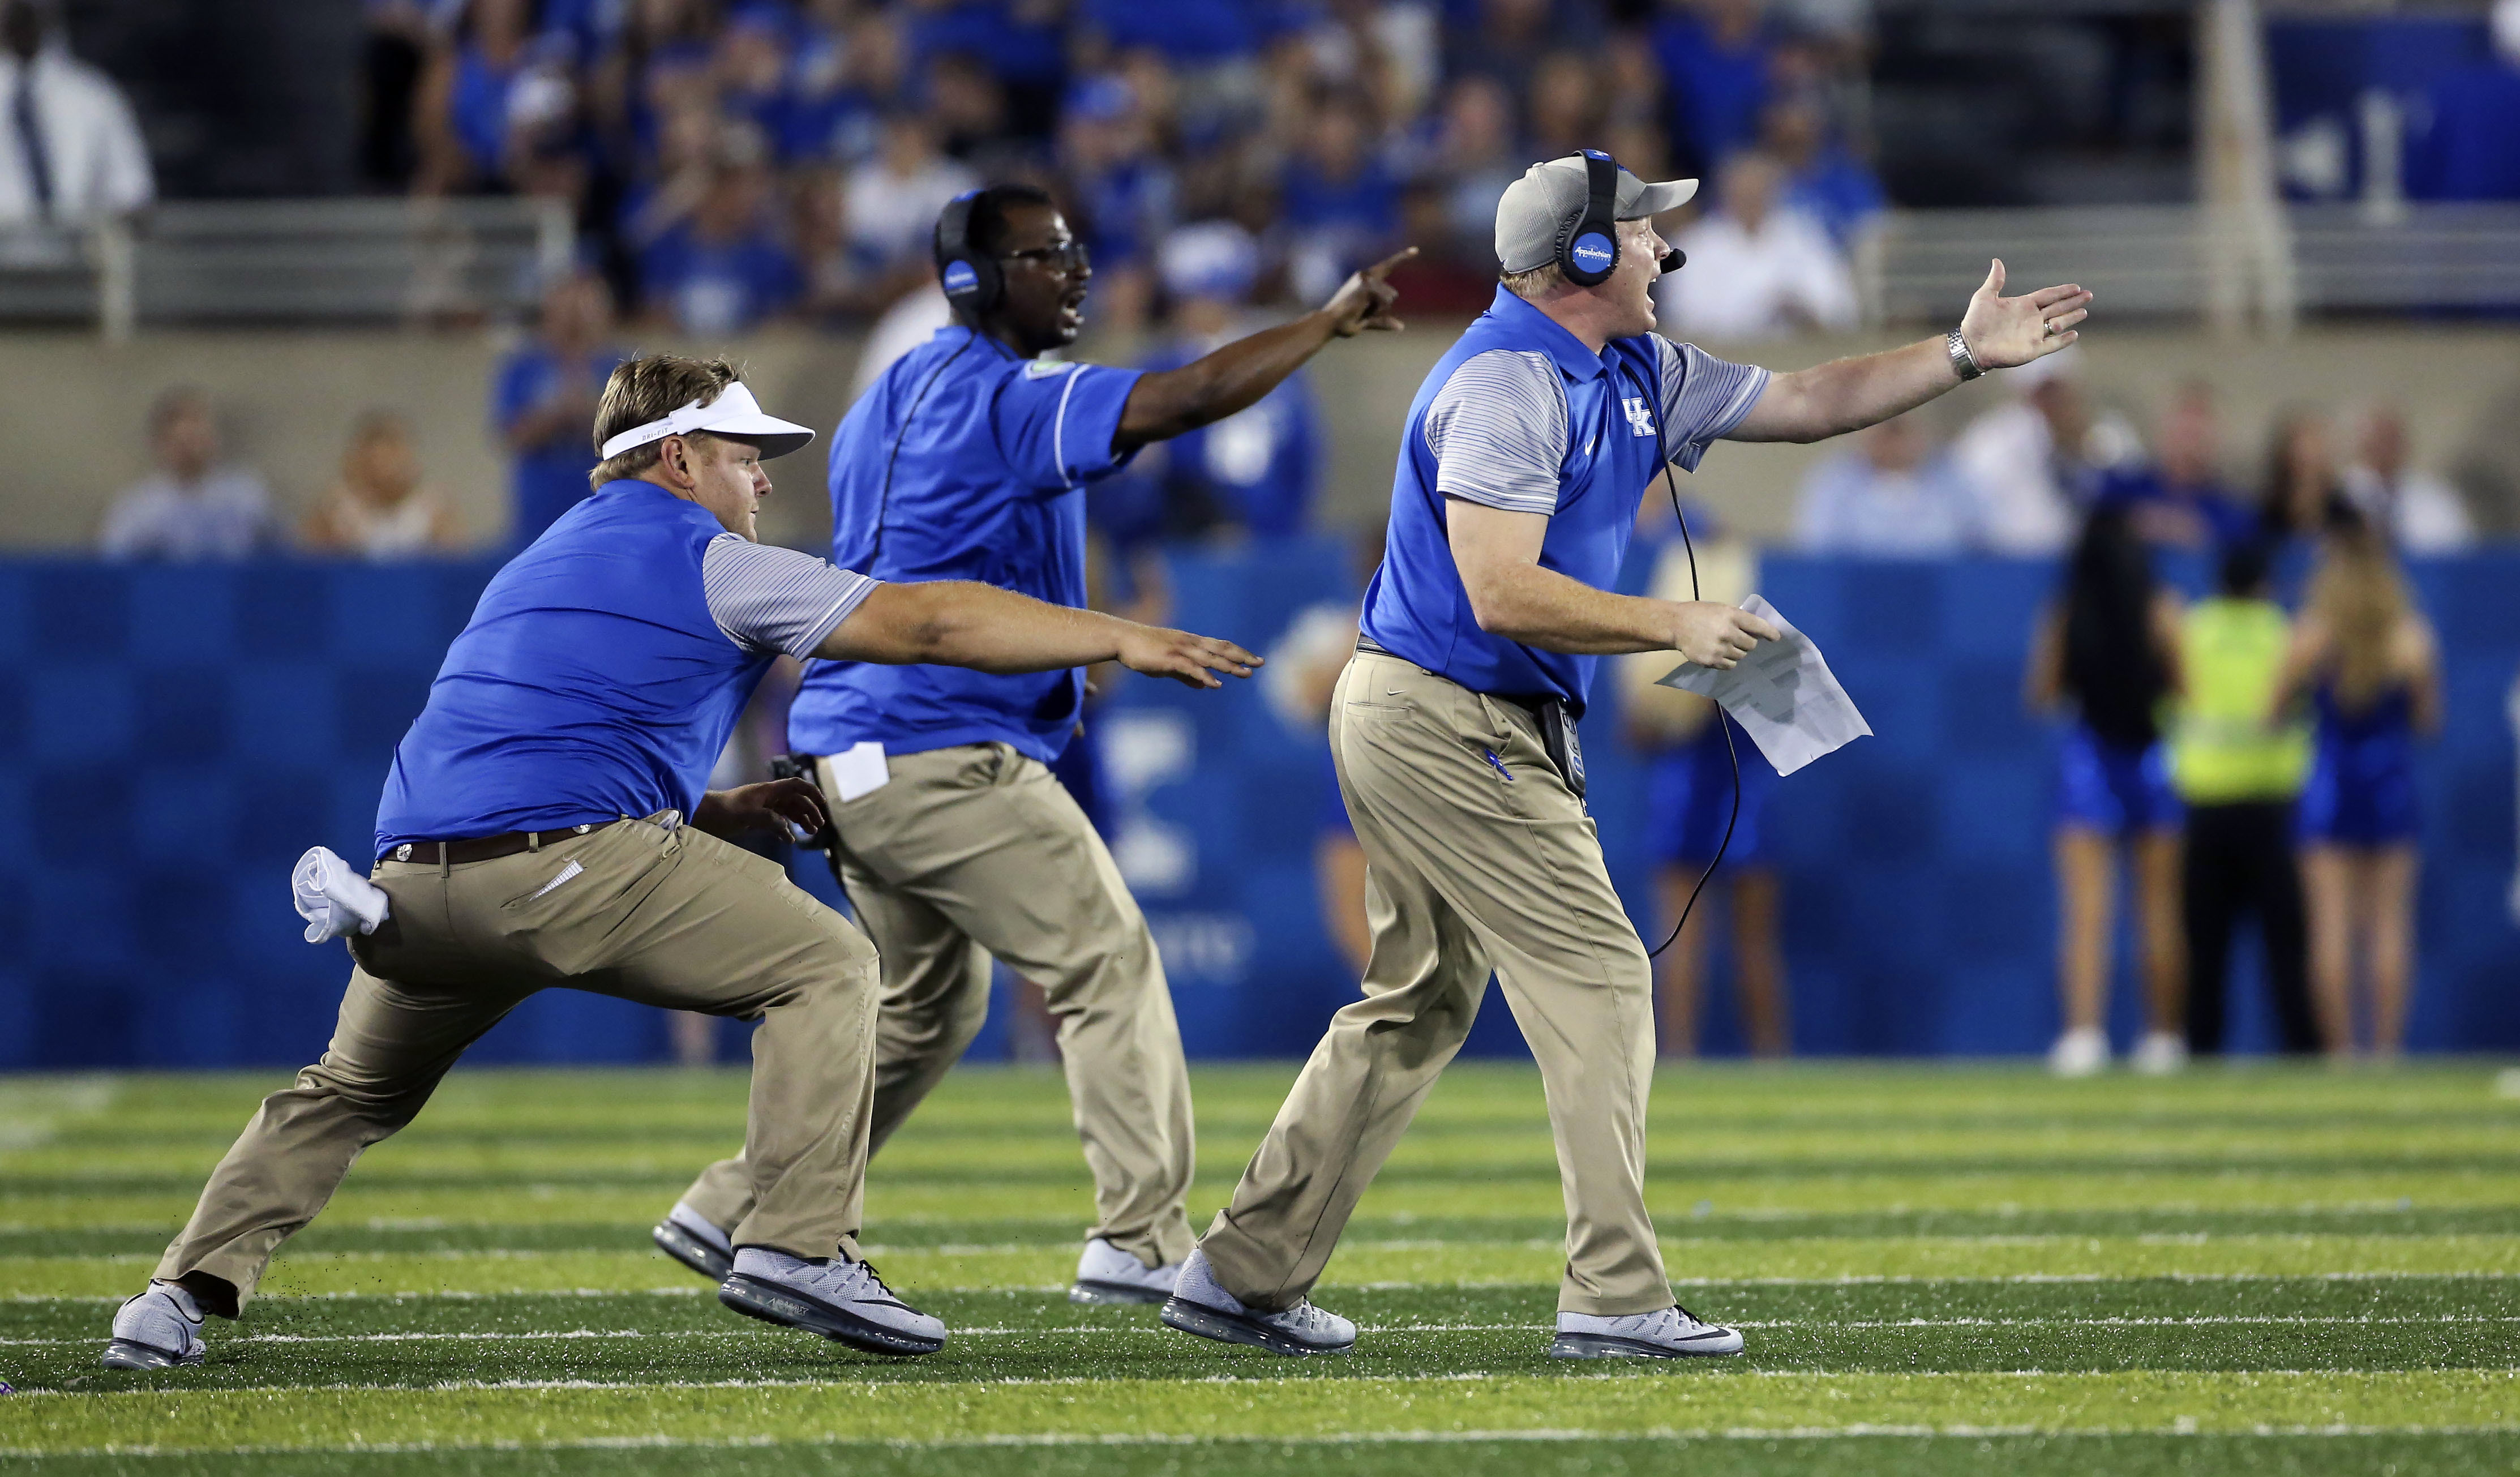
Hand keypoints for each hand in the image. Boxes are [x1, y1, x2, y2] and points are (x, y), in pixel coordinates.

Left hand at [693, 777, 829, 841]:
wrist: (705, 816)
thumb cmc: (725, 811)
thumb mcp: (748, 815)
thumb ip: (770, 820)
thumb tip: (787, 830)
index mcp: (768, 791)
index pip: (795, 785)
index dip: (811, 791)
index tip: (822, 803)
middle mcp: (769, 798)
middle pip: (796, 800)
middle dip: (809, 812)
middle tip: (818, 827)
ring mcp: (763, 808)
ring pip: (788, 812)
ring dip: (800, 821)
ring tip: (810, 833)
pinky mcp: (757, 819)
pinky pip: (777, 823)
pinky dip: (785, 830)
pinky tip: (790, 840)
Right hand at [1115, 625, 1263, 688]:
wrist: (1122, 640)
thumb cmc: (1144, 651)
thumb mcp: (1170, 665)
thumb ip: (1187, 676)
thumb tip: (1204, 687)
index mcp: (1191, 642)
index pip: (1221, 645)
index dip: (1239, 652)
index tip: (1255, 659)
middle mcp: (1190, 643)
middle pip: (1222, 649)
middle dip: (1242, 656)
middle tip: (1261, 663)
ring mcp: (1180, 650)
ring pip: (1211, 658)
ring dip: (1229, 666)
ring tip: (1246, 674)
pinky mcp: (1170, 659)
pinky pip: (1191, 668)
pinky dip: (1205, 676)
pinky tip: (1216, 685)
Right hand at [1322, 248, 1412, 337]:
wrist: (1330, 324)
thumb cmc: (1344, 322)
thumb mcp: (1367, 321)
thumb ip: (1382, 322)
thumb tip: (1401, 327)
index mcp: (1366, 280)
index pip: (1387, 266)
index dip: (1403, 257)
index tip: (1416, 250)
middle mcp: (1365, 275)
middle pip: (1392, 295)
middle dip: (1382, 309)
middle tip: (1361, 312)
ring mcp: (1365, 279)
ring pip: (1390, 299)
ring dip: (1378, 310)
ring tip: (1360, 311)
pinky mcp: (1365, 286)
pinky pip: (1385, 301)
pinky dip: (1377, 309)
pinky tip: (1362, 309)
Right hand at [1670, 601, 1780, 669]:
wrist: (1675, 625)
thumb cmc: (1700, 613)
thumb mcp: (1721, 609)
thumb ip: (1738, 618)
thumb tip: (1758, 631)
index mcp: (1732, 616)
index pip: (1758, 626)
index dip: (1770, 633)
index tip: (1776, 638)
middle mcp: (1728, 632)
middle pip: (1751, 645)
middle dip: (1748, 643)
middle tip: (1740, 640)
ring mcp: (1720, 648)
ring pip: (1741, 656)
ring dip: (1737, 652)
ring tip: (1726, 646)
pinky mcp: (1712, 661)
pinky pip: (1730, 665)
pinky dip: (1728, 661)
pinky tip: (1719, 653)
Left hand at [1958, 259, 2091, 369]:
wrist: (1970, 345)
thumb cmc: (1975, 321)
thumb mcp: (1984, 297)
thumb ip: (1995, 281)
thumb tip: (1996, 261)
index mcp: (2024, 305)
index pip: (2048, 296)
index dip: (2062, 291)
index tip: (2076, 287)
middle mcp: (2032, 319)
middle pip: (2058, 308)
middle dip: (2073, 302)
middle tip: (2089, 295)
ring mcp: (2033, 334)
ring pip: (2058, 324)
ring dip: (2071, 318)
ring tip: (2084, 312)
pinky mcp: (2032, 350)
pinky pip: (2052, 344)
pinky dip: (2063, 340)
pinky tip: (2074, 334)